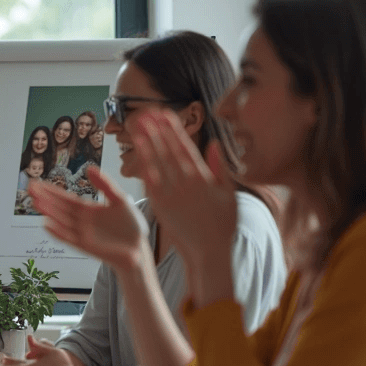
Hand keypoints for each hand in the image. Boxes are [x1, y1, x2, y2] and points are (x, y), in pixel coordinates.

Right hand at [27, 165, 150, 272]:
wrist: (140, 249)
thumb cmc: (132, 226)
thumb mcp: (120, 199)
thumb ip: (105, 185)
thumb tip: (90, 167)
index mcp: (88, 209)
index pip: (65, 198)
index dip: (51, 191)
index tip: (37, 183)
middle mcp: (81, 221)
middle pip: (59, 208)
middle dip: (44, 198)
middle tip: (29, 188)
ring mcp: (82, 234)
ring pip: (61, 221)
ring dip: (48, 212)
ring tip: (35, 202)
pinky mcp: (86, 246)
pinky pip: (69, 238)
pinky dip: (58, 232)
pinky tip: (47, 224)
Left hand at [130, 110, 237, 264]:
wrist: (209, 251)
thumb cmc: (222, 224)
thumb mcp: (229, 194)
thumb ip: (220, 168)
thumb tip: (214, 143)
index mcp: (203, 178)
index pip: (185, 148)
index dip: (173, 130)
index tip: (165, 115)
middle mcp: (186, 184)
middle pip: (168, 152)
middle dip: (156, 131)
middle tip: (146, 114)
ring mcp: (172, 195)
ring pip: (156, 164)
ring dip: (146, 145)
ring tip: (137, 128)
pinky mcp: (161, 206)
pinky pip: (150, 183)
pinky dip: (144, 167)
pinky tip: (136, 155)